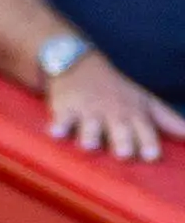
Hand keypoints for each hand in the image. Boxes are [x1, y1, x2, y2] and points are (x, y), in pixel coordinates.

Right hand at [47, 53, 184, 161]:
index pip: (144, 129)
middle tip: (124, 154)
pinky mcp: (66, 110)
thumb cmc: (116, 91)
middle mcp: (113, 113)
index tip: (152, 156)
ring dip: (90, 135)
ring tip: (90, 146)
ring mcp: (89, 111)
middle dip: (122, 140)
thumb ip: (167, 120)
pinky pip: (62, 120)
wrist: (81, 66)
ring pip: (90, 126)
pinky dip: (58, 126)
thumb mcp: (145, 102)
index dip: (148, 142)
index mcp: (133, 113)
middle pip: (119, 129)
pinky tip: (56, 133)